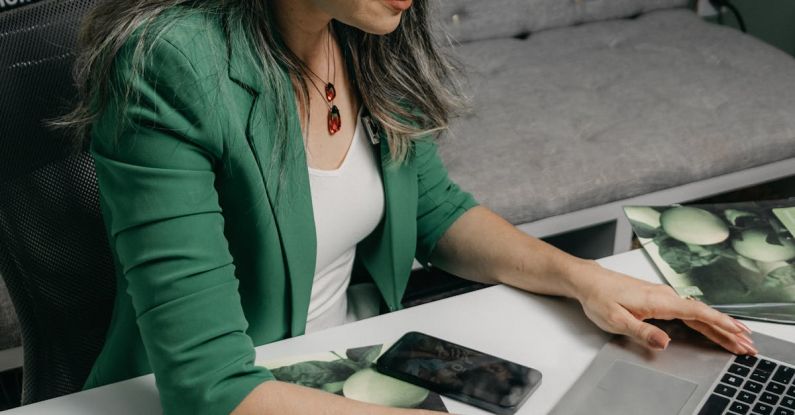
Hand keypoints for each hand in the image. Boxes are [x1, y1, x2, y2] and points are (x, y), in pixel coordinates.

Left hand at [572, 261, 755, 354]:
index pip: (698, 313)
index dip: (721, 324)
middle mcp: (665, 296)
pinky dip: (704, 320)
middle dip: (727, 330)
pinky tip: (711, 326)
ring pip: (697, 313)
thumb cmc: (599, 297)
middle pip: (703, 314)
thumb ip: (642, 332)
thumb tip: (665, 342)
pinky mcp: (658, 298)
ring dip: (718, 326)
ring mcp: (663, 296)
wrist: (587, 281)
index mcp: (659, 300)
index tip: (738, 333)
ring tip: (737, 338)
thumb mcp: (616, 320)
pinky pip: (688, 311)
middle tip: (748, 344)